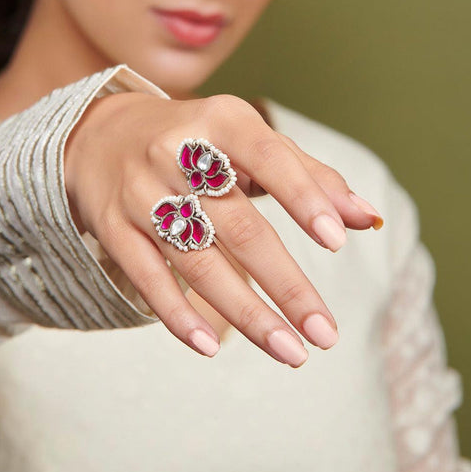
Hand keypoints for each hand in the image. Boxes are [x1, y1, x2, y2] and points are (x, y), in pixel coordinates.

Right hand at [64, 92, 382, 366]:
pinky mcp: (112, 226)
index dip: (302, 197)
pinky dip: (178, 313)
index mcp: (219, 120)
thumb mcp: (248, 139)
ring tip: (290, 351)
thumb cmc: (196, 140)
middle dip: (285, 284)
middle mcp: (175, 153)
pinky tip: (209, 346)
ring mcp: (140, 192)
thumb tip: (367, 218)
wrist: (103, 135)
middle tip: (325, 332)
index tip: (337, 243)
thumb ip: (308, 174)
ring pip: (197, 261)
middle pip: (238, 226)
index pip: (268, 156)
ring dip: (246, 313)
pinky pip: (146, 276)